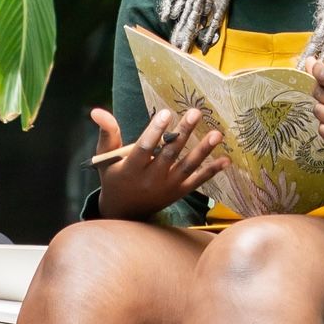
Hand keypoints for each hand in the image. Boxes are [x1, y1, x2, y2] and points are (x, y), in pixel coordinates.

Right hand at [92, 106, 227, 220]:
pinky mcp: (179, 193)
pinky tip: (226, 159)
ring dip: (203, 150)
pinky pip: (197, 181)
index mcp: (131, 169)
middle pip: (169, 153)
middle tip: (195, 113)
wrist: (125, 213)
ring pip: (187, 166)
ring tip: (216, 133)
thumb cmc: (114, 178)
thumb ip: (107, 133)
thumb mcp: (105, 158)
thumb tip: (97, 111)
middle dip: (183, 132)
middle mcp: (151, 179)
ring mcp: (167, 187)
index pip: (144, 148)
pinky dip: (212, 171)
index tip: (165, 113)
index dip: (155, 131)